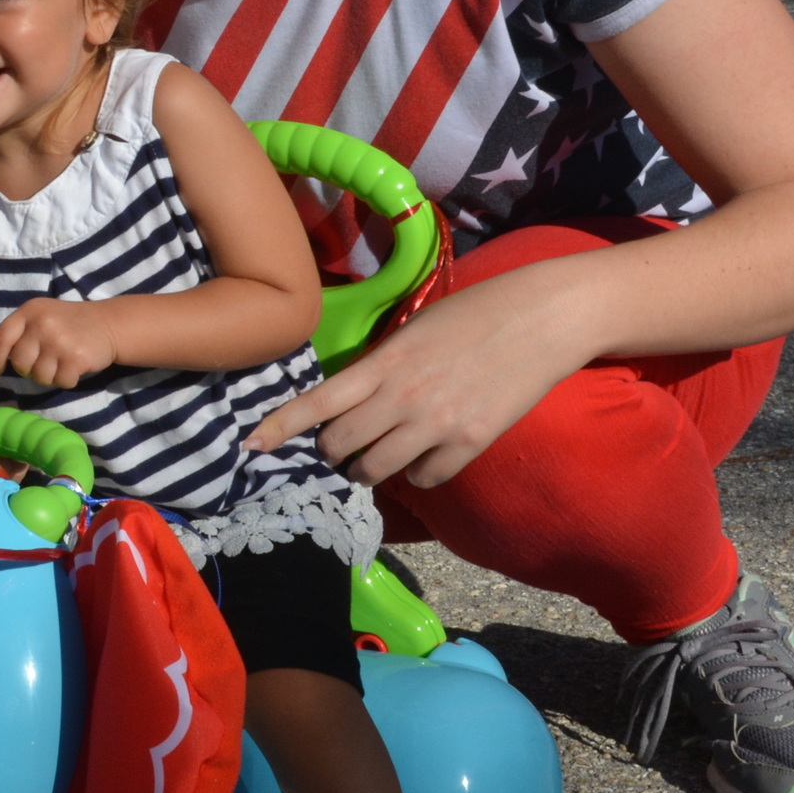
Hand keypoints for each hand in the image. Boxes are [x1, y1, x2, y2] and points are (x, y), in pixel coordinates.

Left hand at [0, 297, 117, 389]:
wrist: (108, 323)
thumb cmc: (68, 323)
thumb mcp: (38, 320)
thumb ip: (13, 335)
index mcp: (30, 311)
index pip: (2, 337)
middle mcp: (43, 323)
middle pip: (19, 362)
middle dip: (28, 369)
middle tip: (44, 361)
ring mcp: (60, 341)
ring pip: (39, 376)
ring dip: (49, 376)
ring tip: (61, 362)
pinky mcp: (76, 358)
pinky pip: (60, 381)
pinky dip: (67, 380)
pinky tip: (74, 367)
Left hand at [243, 273, 592, 487]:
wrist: (543, 317)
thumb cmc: (477, 313)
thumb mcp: (415, 329)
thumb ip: (381, 366)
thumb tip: (353, 399)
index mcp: (385, 362)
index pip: (318, 402)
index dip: (279, 426)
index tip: (250, 445)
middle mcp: (403, 396)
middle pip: (339, 446)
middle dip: (334, 451)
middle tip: (344, 445)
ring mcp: (436, 423)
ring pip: (375, 470)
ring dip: (368, 468)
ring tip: (379, 455)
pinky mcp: (470, 443)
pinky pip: (423, 479)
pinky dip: (417, 473)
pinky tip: (427, 453)